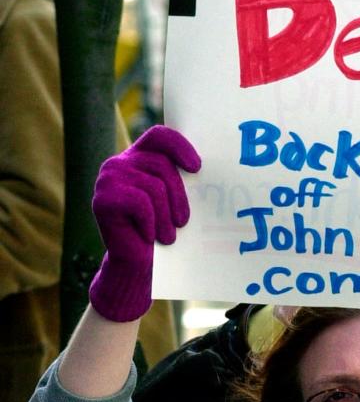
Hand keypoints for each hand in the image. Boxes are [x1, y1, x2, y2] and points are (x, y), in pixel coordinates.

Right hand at [88, 126, 200, 321]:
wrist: (138, 265)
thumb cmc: (162, 230)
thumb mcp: (175, 201)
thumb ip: (183, 179)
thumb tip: (216, 170)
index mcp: (140, 157)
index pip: (160, 136)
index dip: (180, 147)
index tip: (197, 168)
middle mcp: (120, 163)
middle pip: (162, 164)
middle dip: (179, 196)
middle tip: (183, 222)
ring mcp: (108, 179)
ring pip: (153, 186)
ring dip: (166, 216)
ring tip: (168, 235)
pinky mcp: (102, 200)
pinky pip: (140, 203)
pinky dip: (150, 223)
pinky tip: (149, 236)